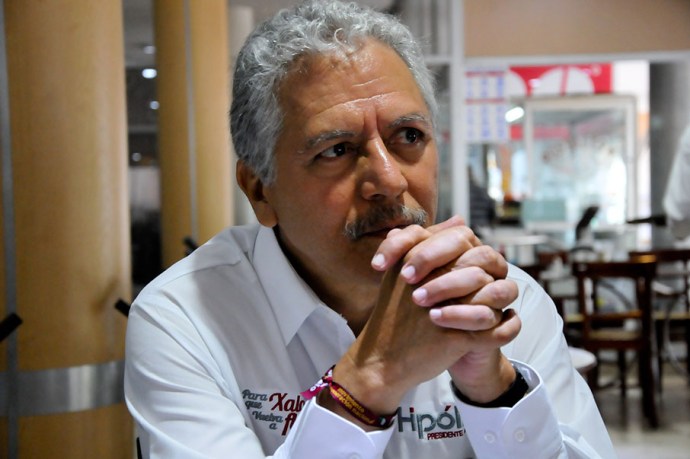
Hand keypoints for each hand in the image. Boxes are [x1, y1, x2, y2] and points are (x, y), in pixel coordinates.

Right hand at [326, 217, 519, 426]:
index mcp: (416, 258)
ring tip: (497, 303)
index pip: (462, 238)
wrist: (382, 358)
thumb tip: (459, 220)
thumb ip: (429, 243)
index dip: (470, 251)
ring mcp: (445, 309)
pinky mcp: (455, 338)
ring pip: (495, 291)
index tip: (464, 267)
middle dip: (489, 272)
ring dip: (499, 297)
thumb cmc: (395, 314)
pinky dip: (508, 326)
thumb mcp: (403, 271)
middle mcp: (432, 279)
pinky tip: (507, 320)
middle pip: (483, 261)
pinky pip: (499, 329)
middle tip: (483, 285)